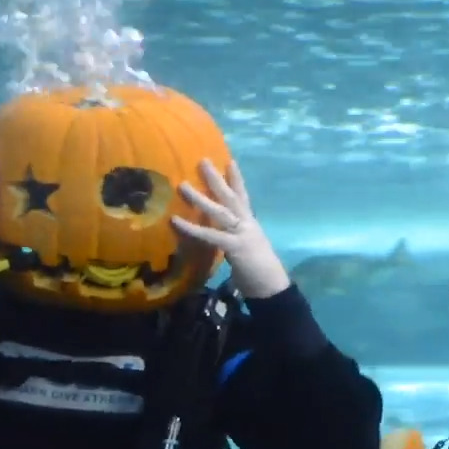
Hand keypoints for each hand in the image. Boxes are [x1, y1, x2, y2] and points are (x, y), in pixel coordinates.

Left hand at [171, 160, 290, 299]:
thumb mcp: (248, 247)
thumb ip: (235, 237)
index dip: (237, 179)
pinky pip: (211, 235)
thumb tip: (221, 233)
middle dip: (217, 178)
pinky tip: (176, 221)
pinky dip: (192, 228)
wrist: (272, 287)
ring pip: (219, 211)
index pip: (243, 197)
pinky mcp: (235, 247)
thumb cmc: (260, 271)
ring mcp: (242, 234)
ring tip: (182, 185)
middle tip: (202, 160)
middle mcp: (247, 224)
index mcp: (250, 224)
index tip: (229, 161)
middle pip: (231, 196)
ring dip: (200, 198)